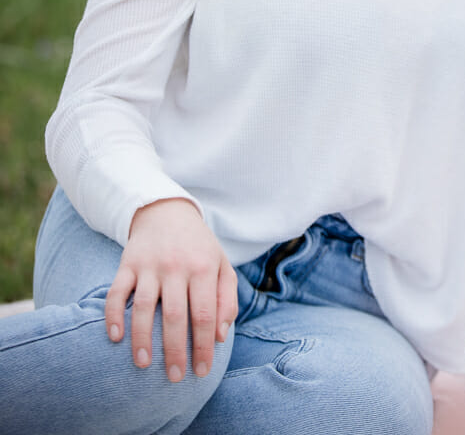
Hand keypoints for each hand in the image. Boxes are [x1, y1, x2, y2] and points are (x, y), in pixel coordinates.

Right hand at [104, 198, 238, 381]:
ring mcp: (149, 265)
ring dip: (142, 339)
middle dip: (175, 351)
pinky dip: (113, 315)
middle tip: (175, 377)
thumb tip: (219, 336)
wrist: (167, 212)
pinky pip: (116, 292)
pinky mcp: (127, 263)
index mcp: (203, 267)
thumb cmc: (199, 247)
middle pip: (175, 315)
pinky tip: (115, 337)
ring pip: (144, 307)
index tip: (202, 371)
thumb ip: (227, 299)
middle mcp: (176, 266)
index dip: (203, 346)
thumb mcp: (222, 265)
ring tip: (144, 365)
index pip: (204, 314)